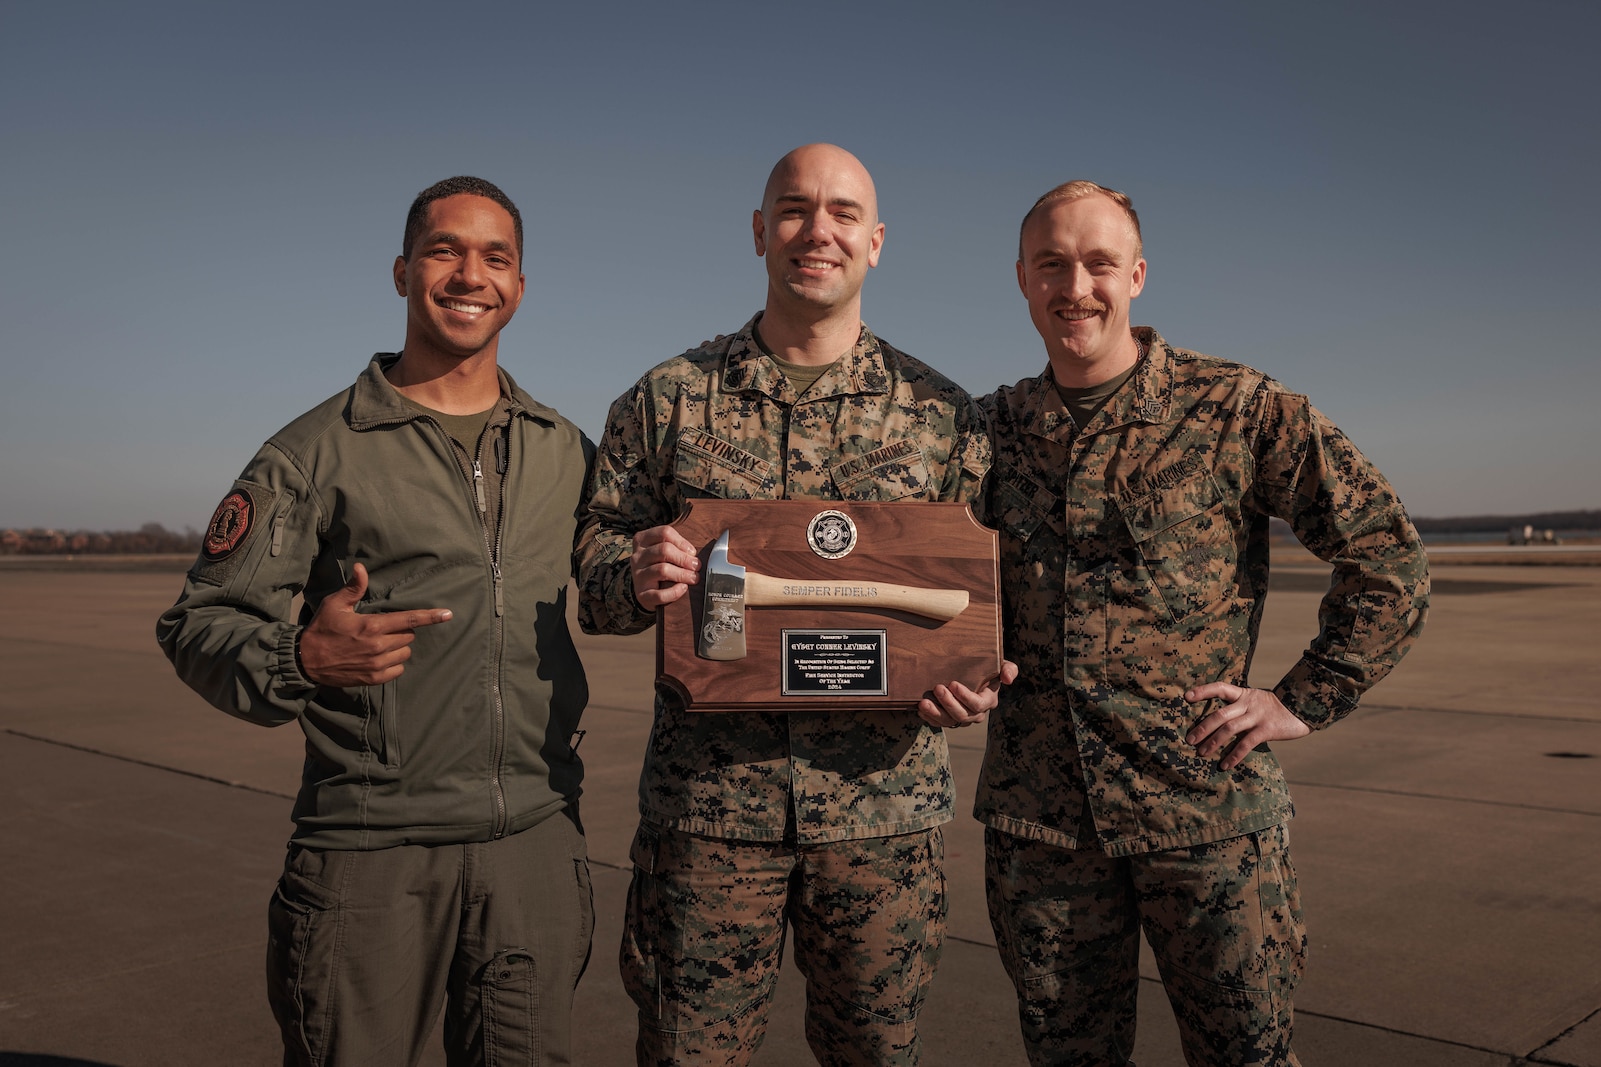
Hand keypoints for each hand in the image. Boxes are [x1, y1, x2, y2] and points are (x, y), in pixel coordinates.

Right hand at [297, 563, 452, 686]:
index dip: (431, 616)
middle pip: (409, 635)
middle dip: (401, 630)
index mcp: (372, 625)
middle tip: (382, 628)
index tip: (448, 614)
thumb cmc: (322, 628)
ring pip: (405, 652)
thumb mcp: (334, 605)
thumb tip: (361, 568)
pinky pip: (398, 669)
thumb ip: (353, 588)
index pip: (409, 619)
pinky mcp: (373, 678)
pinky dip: (394, 663)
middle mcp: (378, 645)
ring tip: (380, 643)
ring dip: (399, 647)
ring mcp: (377, 664)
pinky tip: (379, 657)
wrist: (306, 661)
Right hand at [630, 524, 700, 609]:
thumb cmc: (660, 565)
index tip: (692, 552)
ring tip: (694, 578)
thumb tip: (695, 553)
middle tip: (697, 566)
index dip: (682, 542)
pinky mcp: (642, 595)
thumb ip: (677, 546)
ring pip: (662, 570)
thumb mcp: (663, 551)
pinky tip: (683, 588)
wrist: (646, 590)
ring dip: (683, 574)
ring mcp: (638, 576)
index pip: (664, 533)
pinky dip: (675, 591)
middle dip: (684, 558)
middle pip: (664, 550)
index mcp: (642, 541)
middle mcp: (638, 557)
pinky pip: (660, 594)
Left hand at [918, 660, 1018, 728]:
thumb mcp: (1001, 665)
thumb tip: (1008, 679)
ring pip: (949, 722)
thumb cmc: (987, 669)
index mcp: (988, 701)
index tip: (953, 684)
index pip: (977, 704)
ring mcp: (961, 718)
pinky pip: (939, 723)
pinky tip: (921, 709)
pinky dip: (929, 718)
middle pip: (962, 715)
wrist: (971, 674)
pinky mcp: (949, 719)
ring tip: (923, 703)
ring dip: (935, 713)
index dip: (965, 696)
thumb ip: (1008, 669)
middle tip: (937, 688)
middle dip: (948, 703)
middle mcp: (975, 713)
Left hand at [1184, 682, 1310, 769]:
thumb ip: (1239, 705)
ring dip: (1213, 742)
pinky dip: (1234, 755)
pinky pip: (1246, 744)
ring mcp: (1257, 716)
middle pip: (1220, 714)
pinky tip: (1225, 765)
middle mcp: (1248, 703)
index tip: (1187, 696)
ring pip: (1229, 728)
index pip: (1219, 687)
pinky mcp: (1267, 730)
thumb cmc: (1274, 707)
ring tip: (1202, 753)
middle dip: (1203, 727)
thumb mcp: (1255, 699)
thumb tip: (1217, 719)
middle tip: (1190, 739)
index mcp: (1243, 693)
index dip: (1203, 691)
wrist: (1303, 709)